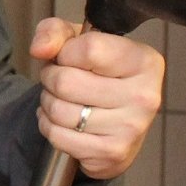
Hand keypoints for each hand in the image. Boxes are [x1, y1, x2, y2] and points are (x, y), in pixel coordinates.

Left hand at [29, 17, 163, 178]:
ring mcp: (131, 128)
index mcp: (144, 61)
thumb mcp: (77, 40)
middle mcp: (144, 95)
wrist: (115, 122)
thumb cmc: (97, 73)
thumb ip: (54, 32)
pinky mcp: (113, 153)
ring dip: (48, 103)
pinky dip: (49, 127)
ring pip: (59, 110)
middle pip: (66, 82)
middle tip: (59, 80)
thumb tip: (40, 49)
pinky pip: (58, 136)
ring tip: (61, 99)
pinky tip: (63, 121)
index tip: (69, 58)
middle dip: (50, 79)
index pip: (88, 49)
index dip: (65, 52)